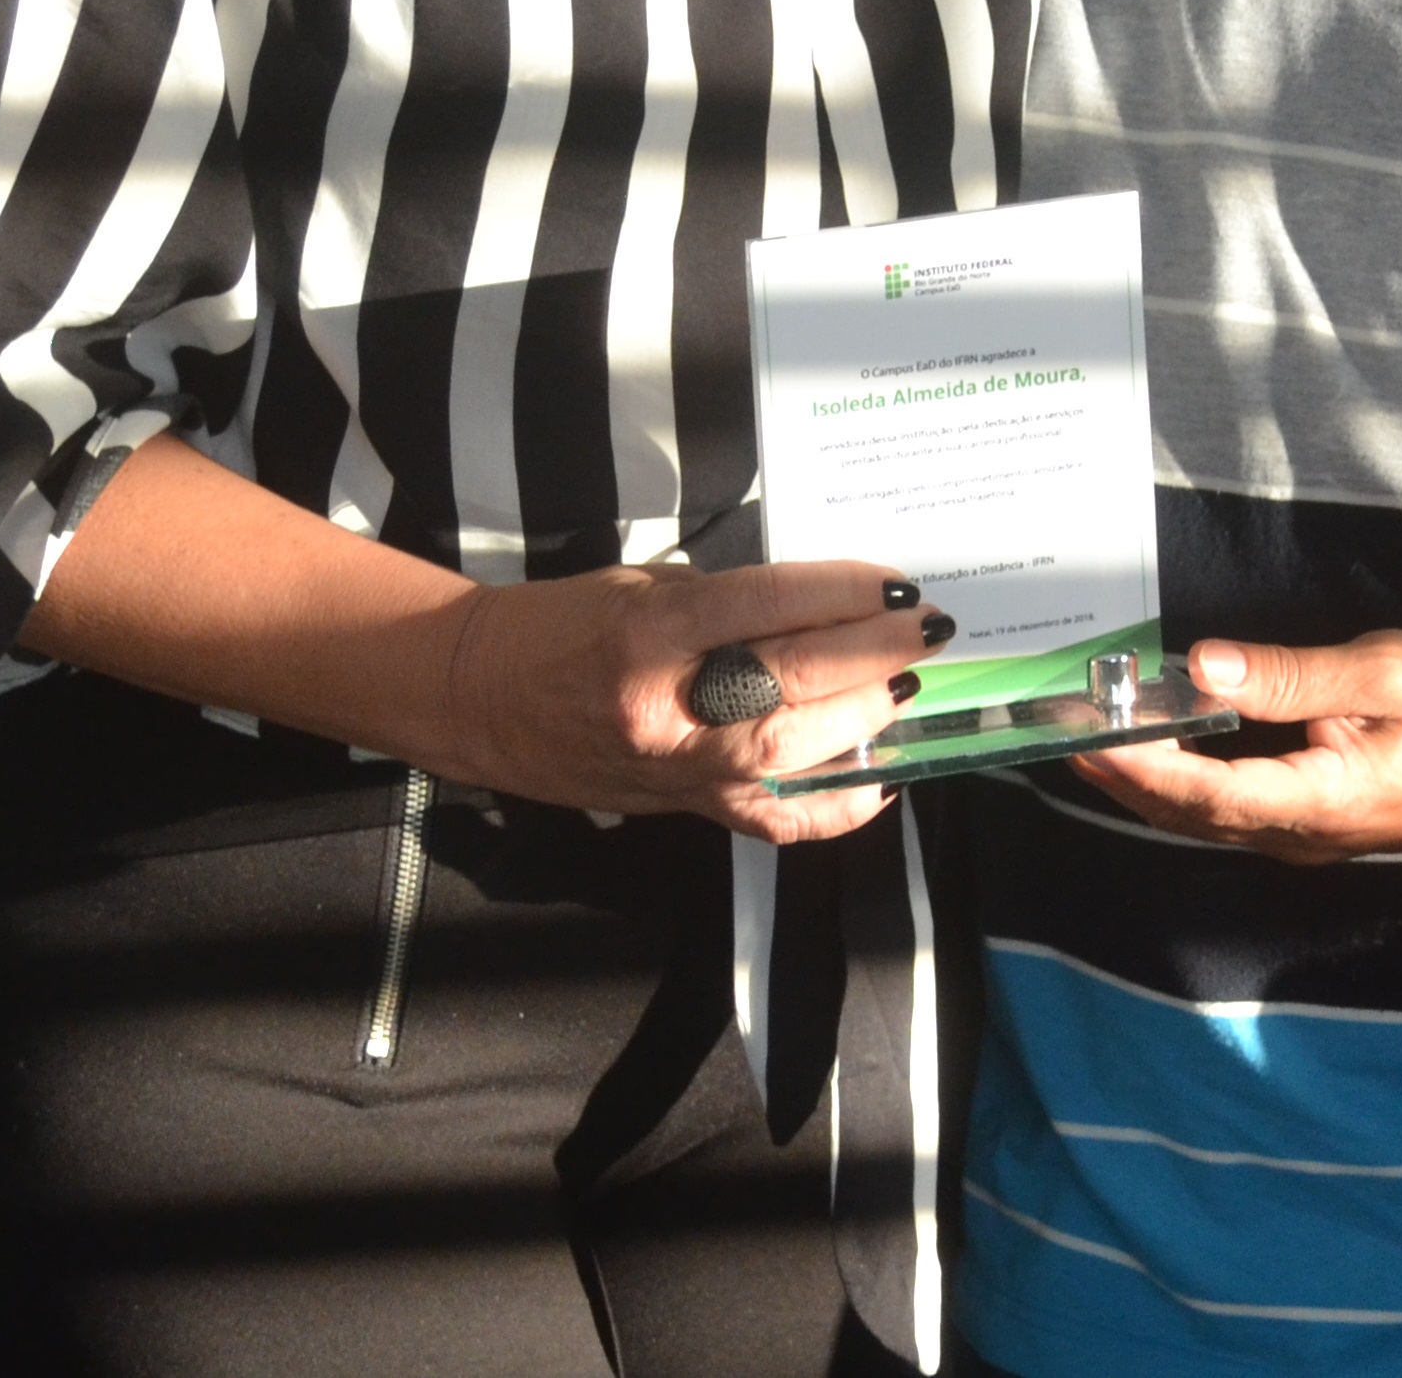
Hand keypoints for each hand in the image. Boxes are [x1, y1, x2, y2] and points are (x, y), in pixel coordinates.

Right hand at [433, 559, 948, 844]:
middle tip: (929, 627)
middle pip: (791, 683)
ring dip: (865, 717)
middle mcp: (663, 708)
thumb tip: (825, 608)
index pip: (767, 606)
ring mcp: (674, 768)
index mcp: (648, 634)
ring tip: (909, 681)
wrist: (472, 694)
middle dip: (873, 654)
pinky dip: (835, 804)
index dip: (843, 593)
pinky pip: (772, 820)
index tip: (896, 583)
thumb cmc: (561, 624)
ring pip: (790, 752)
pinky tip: (881, 775)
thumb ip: (730, 601)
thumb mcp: (644, 587)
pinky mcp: (680, 807)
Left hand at [1071, 632, 1401, 863]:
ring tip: (1087, 741)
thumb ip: (1289, 676)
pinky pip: (1226, 814)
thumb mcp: (1383, 675)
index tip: (1091, 737)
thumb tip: (1203, 668)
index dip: (1143, 768)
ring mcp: (1304, 837)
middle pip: (1190, 816)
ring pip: (1202, 822)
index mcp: (1322, 801)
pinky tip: (1154, 754)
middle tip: (1059, 733)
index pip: (1210, 793)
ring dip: (1142, 785)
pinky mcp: (1310, 825)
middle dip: (1121, 777)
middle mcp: (1301, 834)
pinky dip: (1178, 786)